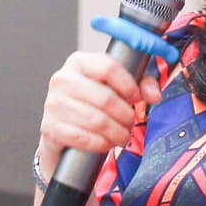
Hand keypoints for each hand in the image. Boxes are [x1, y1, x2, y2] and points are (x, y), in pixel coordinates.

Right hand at [38, 50, 163, 168]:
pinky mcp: (51, 128)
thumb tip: (154, 95)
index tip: (137, 97)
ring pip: (97, 120)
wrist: (62, 129)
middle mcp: (62, 79)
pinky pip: (84, 138)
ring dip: (117, 132)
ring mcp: (53, 104)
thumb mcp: (116, 87)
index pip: (108, 67)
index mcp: (79, 62)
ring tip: (122, 135)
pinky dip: (101, 144)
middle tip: (131, 122)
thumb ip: (141, 85)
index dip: (128, 85)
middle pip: (105, 98)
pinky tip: (106, 143)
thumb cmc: (91, 104)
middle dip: (125, 115)